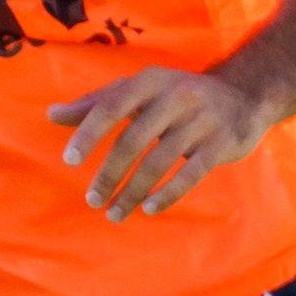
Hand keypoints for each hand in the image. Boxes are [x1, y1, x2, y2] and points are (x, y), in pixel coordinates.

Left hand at [48, 68, 276, 221]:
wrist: (244, 96)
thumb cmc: (178, 96)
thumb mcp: (141, 91)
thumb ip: (97, 103)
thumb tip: (51, 114)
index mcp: (151, 81)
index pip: (112, 106)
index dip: (89, 133)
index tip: (69, 161)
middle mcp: (177, 96)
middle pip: (134, 140)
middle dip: (109, 174)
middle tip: (93, 200)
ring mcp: (202, 120)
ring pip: (159, 162)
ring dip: (133, 192)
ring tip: (115, 214)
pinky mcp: (221, 143)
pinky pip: (191, 174)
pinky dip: (168, 195)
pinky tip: (149, 209)